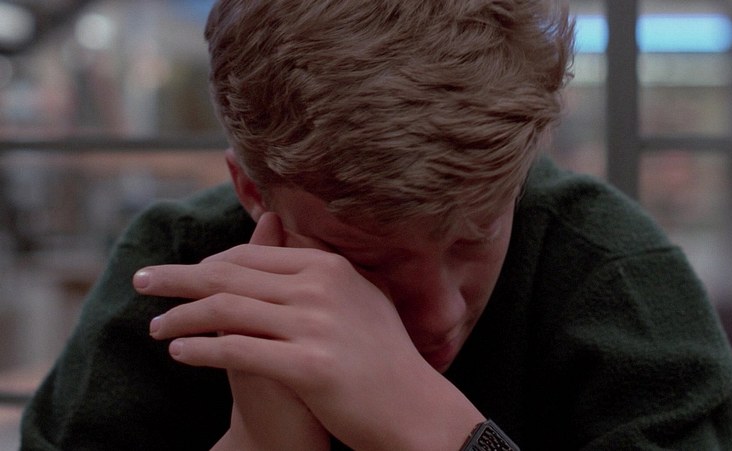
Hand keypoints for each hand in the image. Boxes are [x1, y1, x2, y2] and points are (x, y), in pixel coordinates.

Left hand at [139, 213, 483, 449]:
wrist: (414, 408)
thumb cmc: (384, 357)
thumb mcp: (358, 298)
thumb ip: (319, 267)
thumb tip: (280, 233)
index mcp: (330, 267)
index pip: (252, 256)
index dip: (208, 264)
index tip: (183, 276)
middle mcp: (320, 287)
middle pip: (230, 274)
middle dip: (178, 278)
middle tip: (143, 281)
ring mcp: (315, 325)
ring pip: (226, 309)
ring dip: (181, 317)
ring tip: (155, 327)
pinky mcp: (308, 366)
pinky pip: (238, 350)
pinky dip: (200, 349)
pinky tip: (178, 353)